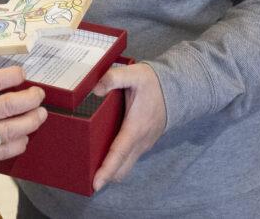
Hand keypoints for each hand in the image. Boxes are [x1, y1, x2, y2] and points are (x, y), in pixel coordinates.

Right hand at [0, 63, 47, 175]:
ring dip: (31, 122)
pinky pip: (1, 152)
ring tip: (40, 115)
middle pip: (9, 105)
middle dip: (30, 98)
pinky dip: (17, 144)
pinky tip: (23, 137)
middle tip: (38, 94)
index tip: (22, 74)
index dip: (13, 76)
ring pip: (11, 130)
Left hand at [90, 63, 165, 190]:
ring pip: (126, 165)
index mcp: (136, 128)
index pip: (119, 154)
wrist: (177, 88)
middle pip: (121, 167)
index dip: (106, 170)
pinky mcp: (144, 142)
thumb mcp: (134, 74)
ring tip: (89, 168)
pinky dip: (118, 163)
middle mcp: (141, 141)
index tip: (96, 184)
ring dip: (111, 170)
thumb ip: (114, 78)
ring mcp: (144, 144)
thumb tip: (95, 89)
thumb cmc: (153, 83)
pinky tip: (103, 154)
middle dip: (105, 176)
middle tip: (83, 177)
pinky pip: (130, 158)